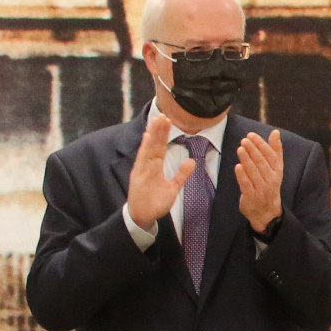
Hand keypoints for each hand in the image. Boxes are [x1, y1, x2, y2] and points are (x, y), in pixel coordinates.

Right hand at [123, 107, 194, 227]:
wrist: (143, 216)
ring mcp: (142, 169)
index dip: (164, 134)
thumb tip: (192, 161)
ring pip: (148, 148)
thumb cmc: (156, 201)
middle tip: (163, 114)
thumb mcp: (173, 187)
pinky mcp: (138, 176)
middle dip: (158, 130)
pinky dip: (144, 148)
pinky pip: (142, 160)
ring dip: (153, 134)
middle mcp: (147, 165)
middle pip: (154, 144)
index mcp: (154, 166)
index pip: (160, 146)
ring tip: (157, 121)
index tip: (168, 120)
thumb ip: (181, 174)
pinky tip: (147, 137)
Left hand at [236, 128, 283, 235]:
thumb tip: (275, 132)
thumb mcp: (275, 168)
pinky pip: (246, 184)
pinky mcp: (251, 196)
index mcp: (277, 171)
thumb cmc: (269, 184)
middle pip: (262, 163)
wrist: (266, 211)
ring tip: (240, 149)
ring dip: (247, 160)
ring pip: (254, 172)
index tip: (251, 135)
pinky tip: (238, 167)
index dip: (261, 145)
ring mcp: (262, 189)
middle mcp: (271, 180)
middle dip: (253, 150)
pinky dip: (242, 175)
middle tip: (244, 140)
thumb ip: (275, 150)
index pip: (271, 155)